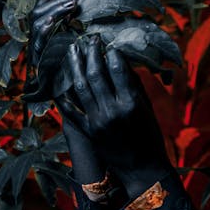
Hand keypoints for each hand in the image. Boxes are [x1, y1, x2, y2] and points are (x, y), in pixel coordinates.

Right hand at [28, 0, 78, 71]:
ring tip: (70, 6)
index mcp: (42, 32)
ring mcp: (35, 48)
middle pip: (37, 12)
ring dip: (54, 11)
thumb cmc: (72, 68)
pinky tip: (52, 23)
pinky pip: (37, 43)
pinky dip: (43, 30)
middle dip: (55, 1)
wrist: (64, 96)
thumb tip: (78, 4)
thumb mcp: (73, 42)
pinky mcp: (37, 60)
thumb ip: (71, 25)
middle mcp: (36, 38)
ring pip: (36, 23)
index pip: (42, 7)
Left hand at [61, 35, 170, 197]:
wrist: (142, 169)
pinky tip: (59, 81)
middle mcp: (112, 110)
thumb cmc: (150, 137)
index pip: (118, 69)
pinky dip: (63, 94)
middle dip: (91, 54)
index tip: (108, 44)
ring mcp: (97, 121)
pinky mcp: (88, 131)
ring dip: (75, 66)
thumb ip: (134, 86)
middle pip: (96, 74)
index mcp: (131, 103)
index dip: (111, 53)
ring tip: (74, 51)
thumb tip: (121, 62)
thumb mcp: (146, 109)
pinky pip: (70, 109)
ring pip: (80, 87)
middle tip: (88, 40)